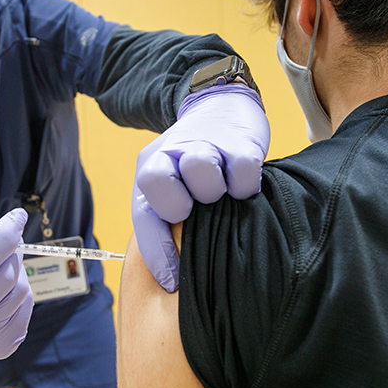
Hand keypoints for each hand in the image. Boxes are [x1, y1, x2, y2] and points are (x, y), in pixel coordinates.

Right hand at [0, 206, 33, 368]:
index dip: (5, 233)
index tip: (18, 216)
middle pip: (8, 274)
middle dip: (11, 251)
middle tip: (3, 244)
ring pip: (21, 290)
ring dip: (15, 272)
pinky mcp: (5, 346)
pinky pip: (27, 307)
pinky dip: (19, 292)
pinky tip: (0, 293)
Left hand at [132, 83, 269, 291]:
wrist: (219, 105)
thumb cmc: (190, 158)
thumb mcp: (167, 180)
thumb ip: (163, 216)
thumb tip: (171, 276)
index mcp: (148, 168)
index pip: (143, 213)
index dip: (156, 252)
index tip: (171, 282)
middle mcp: (171, 153)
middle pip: (160, 185)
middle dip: (179, 207)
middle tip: (196, 211)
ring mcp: (205, 144)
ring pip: (201, 171)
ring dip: (214, 191)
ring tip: (221, 194)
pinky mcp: (239, 140)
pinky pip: (242, 170)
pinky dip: (245, 184)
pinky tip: (243, 184)